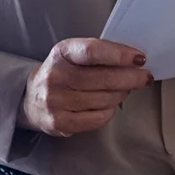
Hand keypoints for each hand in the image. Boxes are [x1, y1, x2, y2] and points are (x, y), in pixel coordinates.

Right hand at [19, 38, 151, 136]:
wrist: (30, 98)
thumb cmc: (63, 72)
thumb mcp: (74, 54)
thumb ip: (100, 54)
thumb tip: (134, 60)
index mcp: (62, 52)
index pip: (93, 51)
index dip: (119, 54)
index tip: (139, 58)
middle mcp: (55, 76)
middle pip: (103, 78)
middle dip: (131, 78)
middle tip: (144, 77)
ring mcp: (55, 101)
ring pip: (103, 99)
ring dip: (121, 94)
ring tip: (124, 90)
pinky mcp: (58, 123)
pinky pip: (96, 118)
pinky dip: (109, 111)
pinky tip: (109, 105)